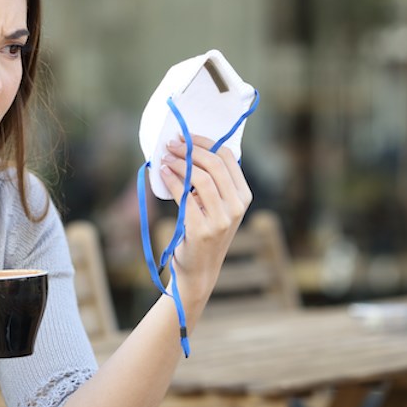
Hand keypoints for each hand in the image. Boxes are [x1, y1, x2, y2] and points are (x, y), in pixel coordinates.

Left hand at [158, 134, 252, 304]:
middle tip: (171, 144)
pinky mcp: (201, 230)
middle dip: (190, 149)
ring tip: (165, 158)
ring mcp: (221, 220)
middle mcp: (237, 207)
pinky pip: (185, 196)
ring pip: (201, 178)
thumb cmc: (203, 232)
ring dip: (180, 163)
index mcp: (244, 196)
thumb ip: (212, 183)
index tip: (186, 137)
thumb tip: (189, 148)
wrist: (199, 270)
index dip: (206, 142)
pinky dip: (172, 180)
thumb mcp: (216, 207)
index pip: (229, 158)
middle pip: (215, 164)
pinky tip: (163, 173)